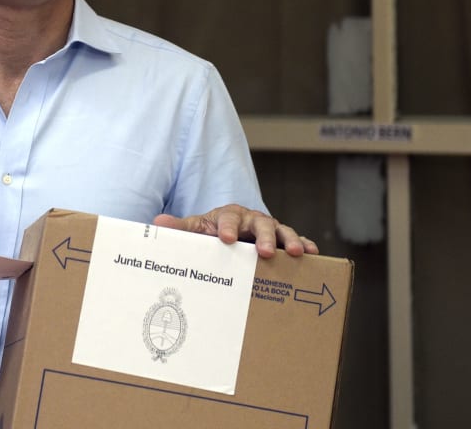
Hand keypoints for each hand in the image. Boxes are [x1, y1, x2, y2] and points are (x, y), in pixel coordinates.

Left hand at [152, 204, 318, 257]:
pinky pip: (295, 241)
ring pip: (282, 231)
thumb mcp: (194, 232)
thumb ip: (179, 229)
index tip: (226, 240)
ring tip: (298, 253)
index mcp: (229, 215)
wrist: (225, 238)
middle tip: (265, 252)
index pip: (228, 218)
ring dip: (290, 240)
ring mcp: (269, 230)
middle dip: (264, 237)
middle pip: (261, 223)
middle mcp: (252, 220)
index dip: (228, 227)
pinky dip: (305, 245)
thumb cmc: (210, 234)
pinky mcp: (282, 242)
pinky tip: (312, 254)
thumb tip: (157, 223)